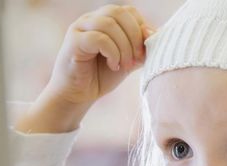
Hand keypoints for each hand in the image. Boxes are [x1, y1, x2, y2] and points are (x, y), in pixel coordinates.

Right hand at [19, 5, 153, 132]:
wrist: (78, 94)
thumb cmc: (103, 76)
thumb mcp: (130, 60)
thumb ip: (142, 47)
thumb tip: (152, 33)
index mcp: (105, 20)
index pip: (129, 11)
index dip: (141, 28)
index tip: (144, 51)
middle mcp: (91, 19)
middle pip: (119, 12)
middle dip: (135, 36)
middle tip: (137, 58)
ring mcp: (80, 28)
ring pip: (109, 24)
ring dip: (124, 47)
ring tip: (125, 65)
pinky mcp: (73, 41)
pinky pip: (98, 38)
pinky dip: (112, 53)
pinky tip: (113, 65)